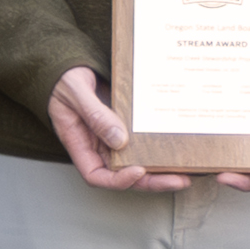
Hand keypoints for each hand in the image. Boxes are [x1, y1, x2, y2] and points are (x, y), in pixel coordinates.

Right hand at [49, 67, 181, 190]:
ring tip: (185, 172)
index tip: (138, 170)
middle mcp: (97, 148)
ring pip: (136, 163)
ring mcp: (111, 139)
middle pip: (123, 175)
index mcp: (79, 145)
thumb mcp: (75, 92)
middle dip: (151, 181)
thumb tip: (119, 139)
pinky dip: (158, 149)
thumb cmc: (63, 81)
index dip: (118, 180)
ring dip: (160, 170)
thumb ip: (95, 115)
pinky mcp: (124, 128)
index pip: (96, 175)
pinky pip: (141, 144)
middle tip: (178, 179)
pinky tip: (177, 149)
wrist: (68, 68)